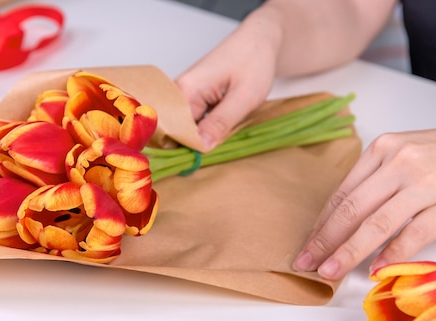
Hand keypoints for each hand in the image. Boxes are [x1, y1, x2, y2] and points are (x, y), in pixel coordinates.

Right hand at [175, 6, 279, 149]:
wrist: (259, 41)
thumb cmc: (254, 61)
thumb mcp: (244, 96)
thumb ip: (221, 122)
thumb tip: (201, 147)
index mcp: (186, 90)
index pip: (176, 131)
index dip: (187, 149)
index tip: (200, 163)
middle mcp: (179, 92)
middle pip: (176, 131)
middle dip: (192, 146)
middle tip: (215, 152)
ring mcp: (185, 96)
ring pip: (185, 129)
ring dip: (200, 139)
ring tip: (219, 140)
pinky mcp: (193, 99)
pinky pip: (192, 122)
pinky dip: (204, 131)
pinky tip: (218, 132)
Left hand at [293, 120, 435, 278]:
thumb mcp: (402, 155)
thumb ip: (373, 182)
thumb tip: (338, 220)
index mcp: (382, 150)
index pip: (343, 194)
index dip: (321, 224)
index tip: (307, 246)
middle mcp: (400, 163)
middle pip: (352, 209)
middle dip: (325, 241)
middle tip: (307, 263)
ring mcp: (425, 184)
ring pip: (377, 224)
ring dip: (348, 252)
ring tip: (330, 271)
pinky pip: (414, 234)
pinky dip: (392, 254)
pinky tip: (375, 269)